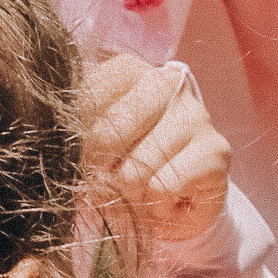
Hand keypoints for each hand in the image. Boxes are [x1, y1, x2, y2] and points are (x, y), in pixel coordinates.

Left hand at [83, 54, 231, 255]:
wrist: (175, 206)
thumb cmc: (127, 168)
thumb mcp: (93, 146)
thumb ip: (76, 136)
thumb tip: (60, 153)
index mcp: (129, 71)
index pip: (86, 99)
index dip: (76, 143)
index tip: (83, 159)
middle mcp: (166, 82)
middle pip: (107, 134)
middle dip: (99, 173)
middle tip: (109, 184)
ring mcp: (196, 114)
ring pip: (135, 168)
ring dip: (129, 195)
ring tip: (141, 191)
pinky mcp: (216, 150)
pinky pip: (163, 186)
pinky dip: (156, 205)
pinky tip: (166, 198)